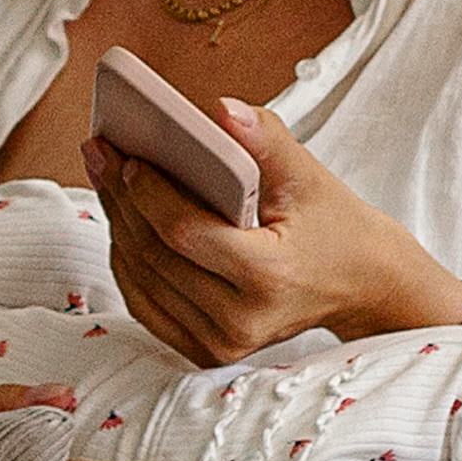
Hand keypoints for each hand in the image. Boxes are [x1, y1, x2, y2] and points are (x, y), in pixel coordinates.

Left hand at [94, 100, 461, 368]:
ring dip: (117, 226)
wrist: (362, 285)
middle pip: (156, 256)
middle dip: (120, 199)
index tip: (127, 155)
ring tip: (103, 176)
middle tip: (99, 150)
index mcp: (270, 276)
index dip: (148, 193)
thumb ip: (265, 138)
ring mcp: (222, 343)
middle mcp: (241, 320)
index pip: (185, 233)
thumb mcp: (309, 175)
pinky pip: (147, 305)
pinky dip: (128, 262)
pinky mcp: (207, 351)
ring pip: (143, 280)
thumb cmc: (334, 225)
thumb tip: (219, 109)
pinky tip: (121, 220)